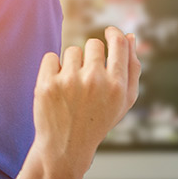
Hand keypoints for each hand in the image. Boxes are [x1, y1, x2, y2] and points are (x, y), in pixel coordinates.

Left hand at [31, 26, 141, 178]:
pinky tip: (56, 84)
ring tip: (71, 86)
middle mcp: (93, 81)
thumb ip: (132, 68)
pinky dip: (52, 66)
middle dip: (90, 56)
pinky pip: (50, 57)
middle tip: (86, 77)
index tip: (108, 32)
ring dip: (71, 63)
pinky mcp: (46, 86)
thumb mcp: (123, 100)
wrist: (65, 146)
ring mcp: (68, 82)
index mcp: (116, 84)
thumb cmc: (98, 120)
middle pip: (93, 44)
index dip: (113, 34)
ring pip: (71, 51)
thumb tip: (128, 36)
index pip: (118, 43)